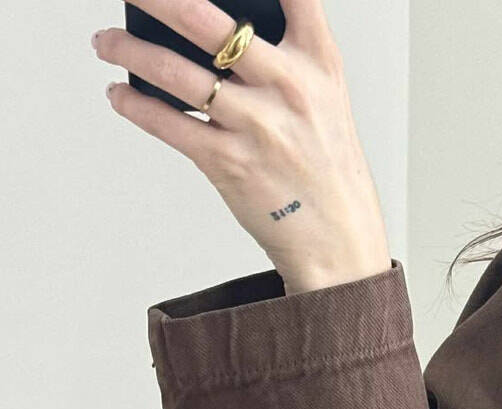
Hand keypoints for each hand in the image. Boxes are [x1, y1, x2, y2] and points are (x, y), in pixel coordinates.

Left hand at [92, 0, 391, 292]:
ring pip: (174, 72)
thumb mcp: (326, 97)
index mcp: (317, 62)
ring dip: (127, 50)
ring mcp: (255, 125)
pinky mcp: (229, 163)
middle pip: (206, 21)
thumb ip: (288, 53)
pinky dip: (134, 105)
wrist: (339, 238)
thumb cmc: (326, 166)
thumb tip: (220, 30)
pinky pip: (167, 124)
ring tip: (105, 42)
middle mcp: (286, 87)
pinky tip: (119, 94)